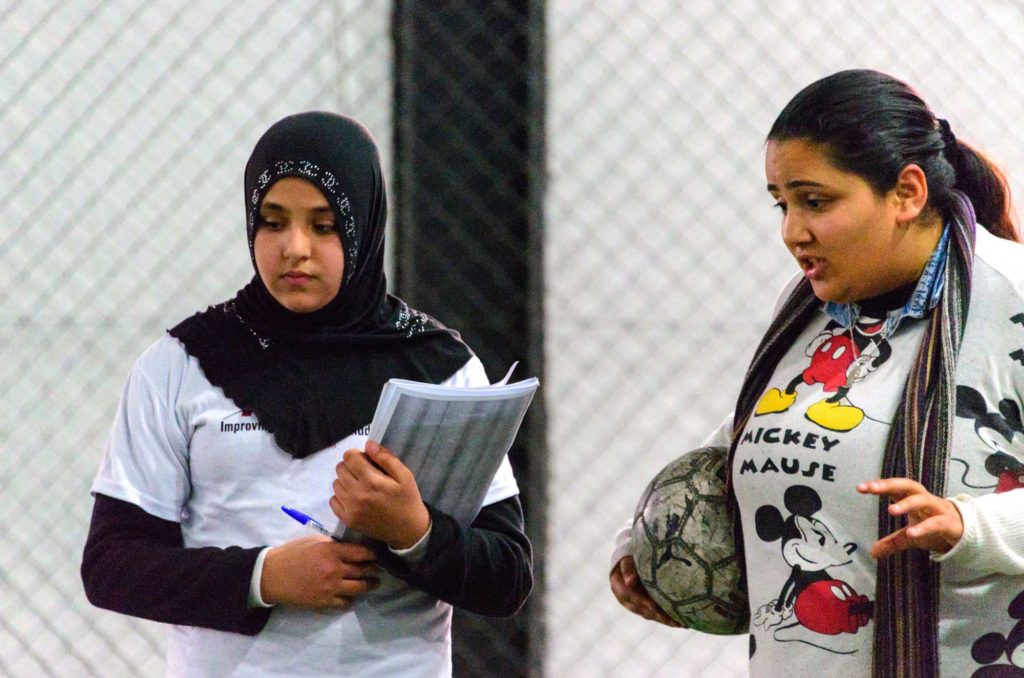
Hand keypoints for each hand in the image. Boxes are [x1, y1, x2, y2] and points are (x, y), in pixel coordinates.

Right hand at [260, 536, 378, 609]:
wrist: (272, 575)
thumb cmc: (292, 553)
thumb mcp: (314, 541)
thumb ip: (334, 545)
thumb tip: (351, 548)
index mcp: (332, 551)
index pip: (362, 553)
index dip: (373, 554)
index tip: (376, 555)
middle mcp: (334, 569)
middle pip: (364, 570)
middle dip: (374, 569)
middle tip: (378, 569)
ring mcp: (330, 587)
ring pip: (359, 588)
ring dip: (369, 585)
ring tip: (374, 583)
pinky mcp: (324, 602)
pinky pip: (345, 602)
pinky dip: (352, 599)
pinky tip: (354, 596)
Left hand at [330, 440, 430, 548]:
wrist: (408, 530)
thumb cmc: (407, 499)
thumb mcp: (405, 475)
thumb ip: (386, 458)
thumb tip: (368, 444)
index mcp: (372, 481)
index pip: (349, 457)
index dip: (357, 455)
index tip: (366, 461)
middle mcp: (357, 494)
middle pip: (340, 468)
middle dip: (351, 467)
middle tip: (364, 474)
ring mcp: (351, 509)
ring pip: (335, 483)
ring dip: (346, 481)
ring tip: (360, 486)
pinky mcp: (347, 520)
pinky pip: (333, 500)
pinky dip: (341, 496)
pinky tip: (354, 498)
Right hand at [609, 555, 683, 626]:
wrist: (633, 554)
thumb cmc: (631, 552)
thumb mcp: (628, 556)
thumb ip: (628, 567)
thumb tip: (630, 582)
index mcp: (617, 584)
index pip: (629, 596)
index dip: (642, 602)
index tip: (655, 607)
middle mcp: (625, 598)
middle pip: (641, 609)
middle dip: (657, 615)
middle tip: (672, 620)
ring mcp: (634, 603)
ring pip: (649, 614)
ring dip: (664, 620)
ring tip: (680, 623)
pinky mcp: (645, 606)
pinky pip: (656, 614)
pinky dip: (667, 618)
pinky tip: (681, 622)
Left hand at [857, 478, 963, 558]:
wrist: (966, 535)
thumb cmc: (935, 528)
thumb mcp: (910, 536)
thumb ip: (892, 542)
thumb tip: (872, 553)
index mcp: (914, 499)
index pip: (895, 488)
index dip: (879, 486)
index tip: (860, 487)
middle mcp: (926, 500)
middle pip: (908, 486)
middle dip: (890, 485)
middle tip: (873, 488)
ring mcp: (939, 510)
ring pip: (924, 500)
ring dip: (907, 503)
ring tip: (891, 510)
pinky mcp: (950, 523)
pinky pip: (937, 522)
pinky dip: (924, 527)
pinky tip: (911, 533)